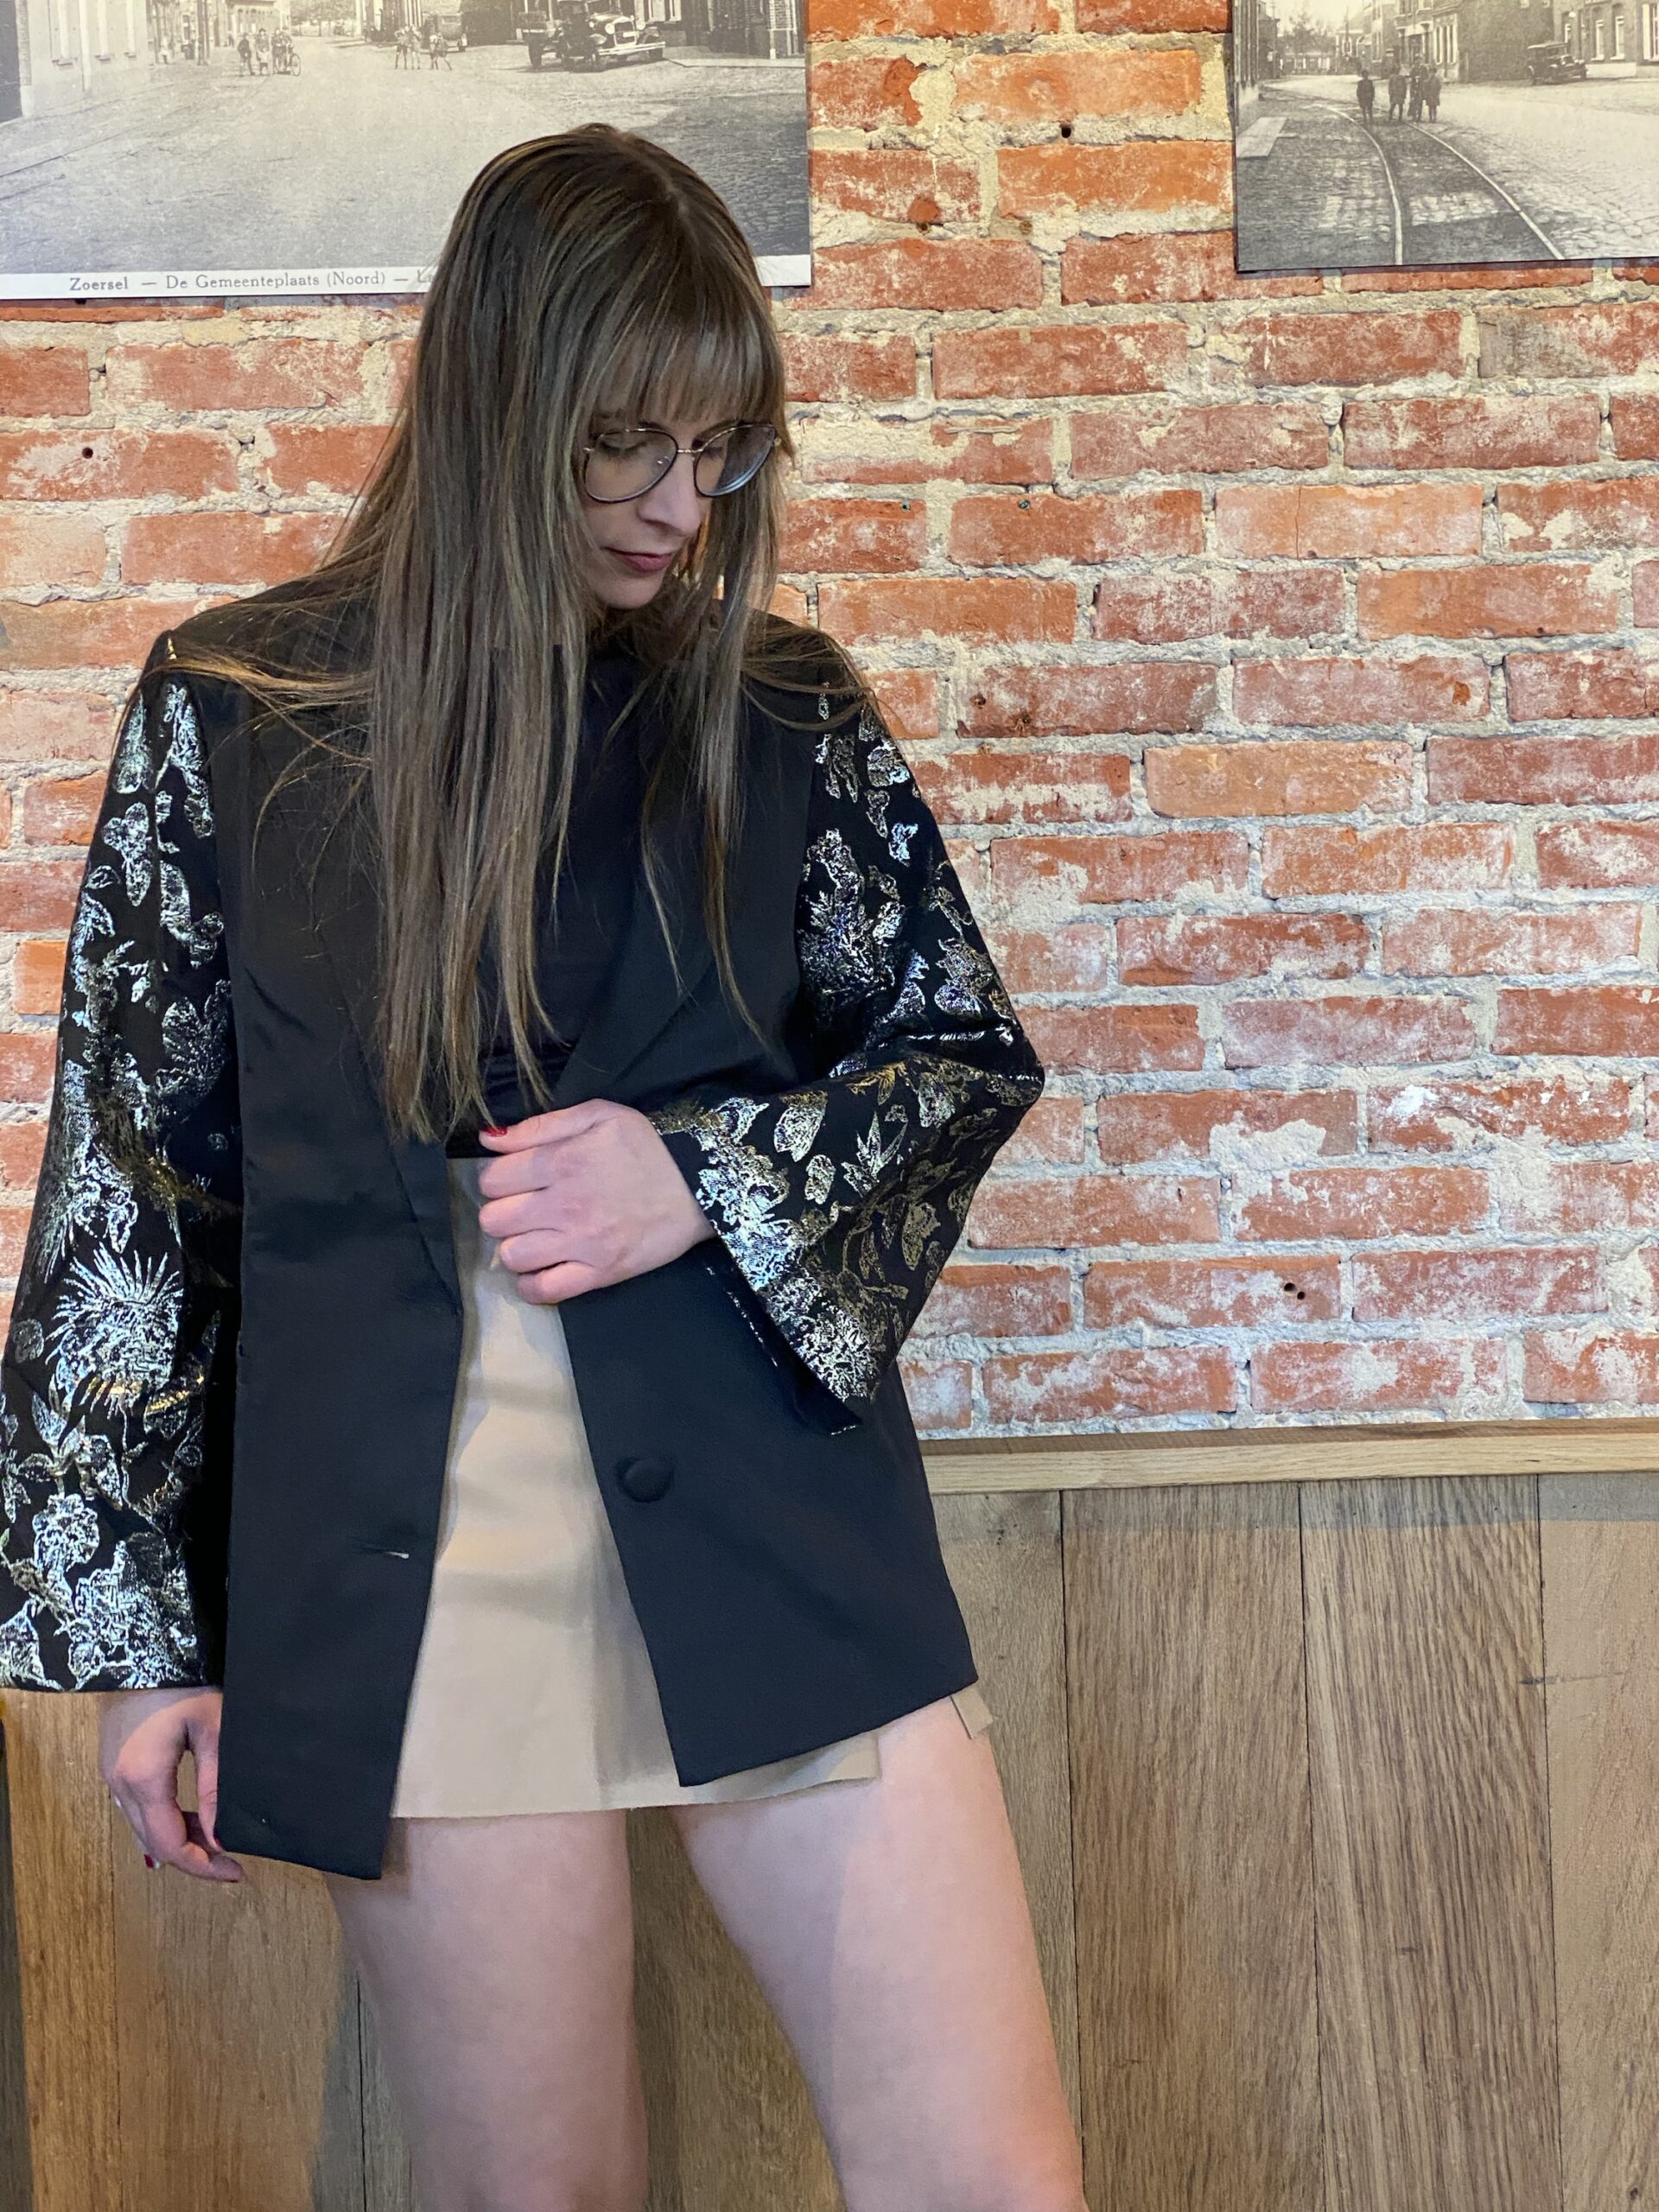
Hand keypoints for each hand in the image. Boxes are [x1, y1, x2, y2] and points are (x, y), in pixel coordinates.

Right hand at [98, 1686, 244, 1882]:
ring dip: (179, 1837)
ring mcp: (112, 1774)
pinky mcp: (114, 1763)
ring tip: (217, 1837)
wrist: (141, 1646)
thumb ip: (216, 1785)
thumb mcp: (212, 1730)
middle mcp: (120, 1783)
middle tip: (231, 1860)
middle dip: (193, 1856)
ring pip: (144, 1827)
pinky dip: (165, 1818)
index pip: (170, 1844)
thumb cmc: (182, 1681)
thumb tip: (222, 1834)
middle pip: (155, 1842)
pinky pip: (138, 1807)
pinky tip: (192, 1815)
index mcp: (143, 1778)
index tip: (236, 1872)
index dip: (203, 1866)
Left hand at [476, 1098, 714, 1302]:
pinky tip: (540, 1270)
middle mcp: (564, 1204)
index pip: (493, 1179)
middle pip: (495, 1220)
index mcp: (561, 1162)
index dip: (498, 1180)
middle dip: (502, 1213)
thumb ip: (540, 1126)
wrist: (701, 1183)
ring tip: (533, 1238)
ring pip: (512, 1256)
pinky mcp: (600, 1273)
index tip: (515, 1181)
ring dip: (515, 1247)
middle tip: (524, 1210)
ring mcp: (581, 1243)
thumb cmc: (646, 1145)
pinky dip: (531, 1284)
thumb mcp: (597, 1115)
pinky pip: (544, 1291)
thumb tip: (488, 1140)